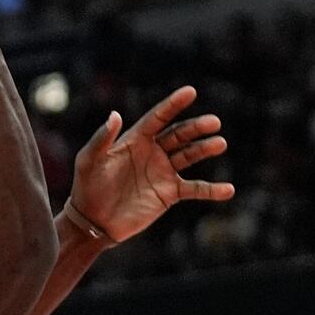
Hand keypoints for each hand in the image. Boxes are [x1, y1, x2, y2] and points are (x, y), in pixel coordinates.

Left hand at [68, 87, 233, 245]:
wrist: (93, 222)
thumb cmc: (87, 187)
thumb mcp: (89, 160)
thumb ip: (102, 139)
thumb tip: (115, 115)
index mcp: (136, 139)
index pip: (159, 117)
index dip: (173, 105)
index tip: (190, 92)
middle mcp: (153, 152)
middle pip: (180, 134)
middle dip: (197, 128)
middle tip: (214, 123)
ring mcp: (163, 172)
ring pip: (190, 155)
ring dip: (205, 149)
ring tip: (220, 143)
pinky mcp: (169, 193)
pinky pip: (194, 189)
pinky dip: (211, 190)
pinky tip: (228, 190)